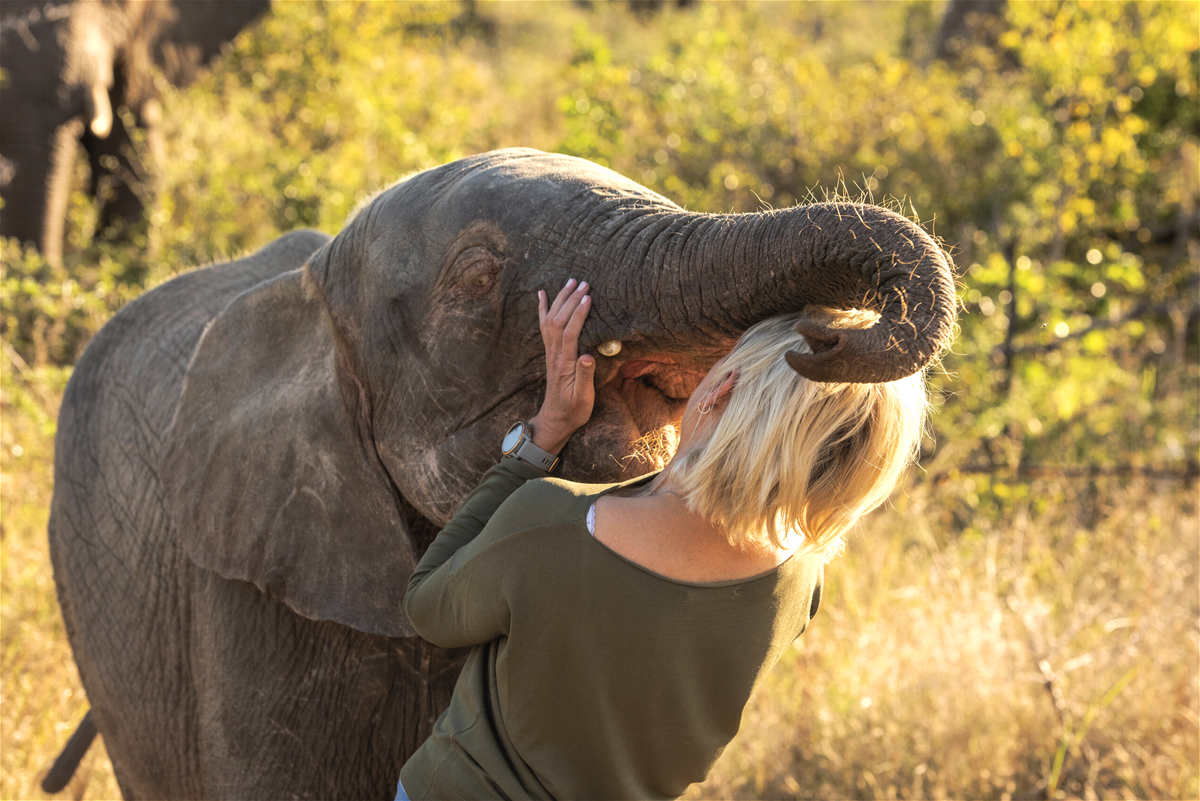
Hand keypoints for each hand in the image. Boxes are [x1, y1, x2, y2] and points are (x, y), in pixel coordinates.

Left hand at [531, 278, 595, 454]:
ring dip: (560, 299)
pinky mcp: (550, 353)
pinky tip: (542, 294)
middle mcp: (554, 355)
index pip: (570, 333)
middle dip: (570, 299)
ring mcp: (550, 353)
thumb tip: (587, 356)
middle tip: (583, 282)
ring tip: (570, 281)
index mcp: (564, 364)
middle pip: (559, 321)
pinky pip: (544, 326)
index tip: (588, 297)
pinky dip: (543, 308)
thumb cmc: (573, 410)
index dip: (578, 314)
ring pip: (551, 320)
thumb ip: (585, 376)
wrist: (555, 419)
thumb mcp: (583, 398)